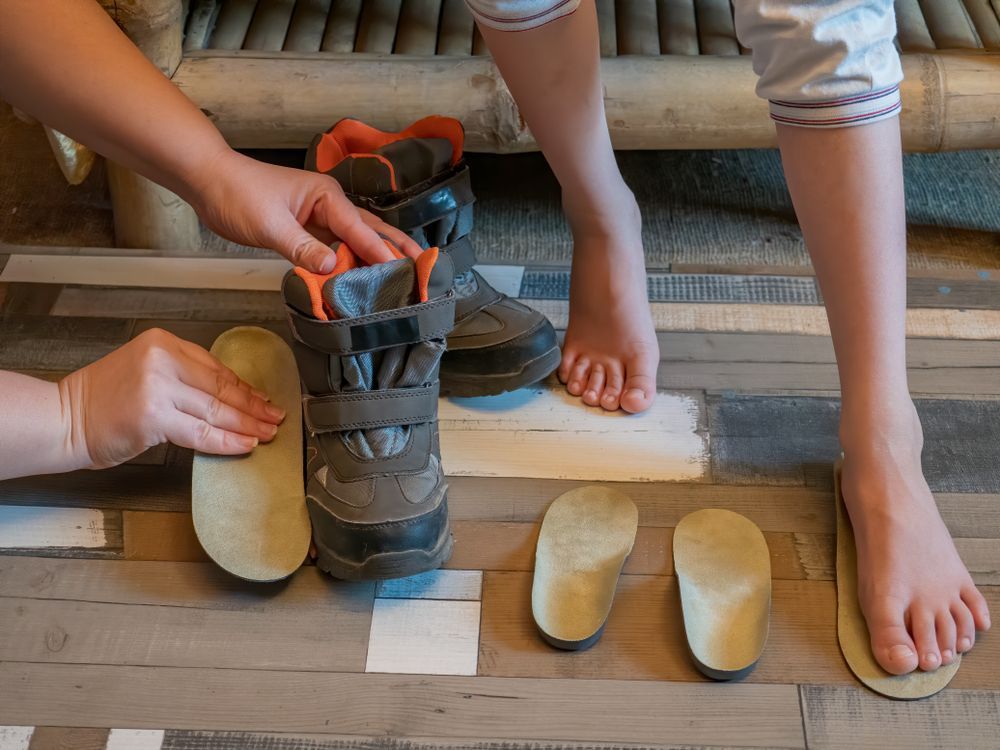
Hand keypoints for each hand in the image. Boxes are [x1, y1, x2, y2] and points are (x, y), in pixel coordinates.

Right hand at [59, 328, 285, 468]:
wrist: (64, 419)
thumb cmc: (102, 400)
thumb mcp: (145, 371)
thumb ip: (183, 377)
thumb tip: (231, 396)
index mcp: (163, 343)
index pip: (216, 367)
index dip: (245, 387)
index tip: (263, 399)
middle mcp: (162, 360)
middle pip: (222, 387)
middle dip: (254, 406)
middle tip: (276, 417)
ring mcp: (158, 387)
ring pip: (217, 410)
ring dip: (248, 424)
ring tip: (268, 433)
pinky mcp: (154, 417)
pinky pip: (202, 432)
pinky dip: (228, 440)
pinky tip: (247, 444)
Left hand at [187, 149, 421, 271]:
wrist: (209, 180)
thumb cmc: (238, 194)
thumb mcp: (270, 224)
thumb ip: (302, 247)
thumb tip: (332, 267)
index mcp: (326, 197)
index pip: (360, 229)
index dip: (382, 251)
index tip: (405, 269)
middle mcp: (330, 205)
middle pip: (370, 230)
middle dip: (397, 248)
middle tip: (425, 266)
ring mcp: (319, 217)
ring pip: (356, 240)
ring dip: (377, 257)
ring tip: (405, 274)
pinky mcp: (307, 230)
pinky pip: (336, 248)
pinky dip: (351, 263)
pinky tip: (361, 278)